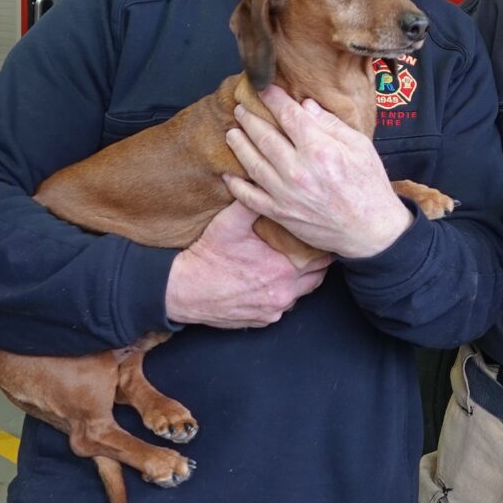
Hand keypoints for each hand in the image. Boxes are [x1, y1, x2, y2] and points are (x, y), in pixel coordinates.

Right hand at [165, 200, 329, 327]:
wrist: (181, 290)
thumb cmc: (207, 256)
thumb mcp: (230, 223)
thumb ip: (252, 202)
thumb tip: (260, 180)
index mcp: (283, 268)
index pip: (321, 258)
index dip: (321, 247)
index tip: (318, 237)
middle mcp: (284, 293)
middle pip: (317, 278)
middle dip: (316, 264)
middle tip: (309, 250)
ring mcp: (273, 310)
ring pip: (301, 294)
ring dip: (300, 281)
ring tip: (293, 265)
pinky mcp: (262, 321)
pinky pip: (281, 309)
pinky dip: (281, 296)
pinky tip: (272, 283)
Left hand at [223, 85, 411, 258]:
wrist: (370, 230)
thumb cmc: (370, 186)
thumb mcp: (361, 147)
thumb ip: (331, 125)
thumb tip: (305, 106)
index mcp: (320, 149)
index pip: (289, 116)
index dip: (273, 98)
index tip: (263, 88)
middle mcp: (299, 170)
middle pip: (264, 137)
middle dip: (250, 119)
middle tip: (240, 108)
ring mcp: (286, 194)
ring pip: (252, 163)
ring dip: (239, 145)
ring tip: (232, 133)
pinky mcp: (280, 214)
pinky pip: (249, 197)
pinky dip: (236, 185)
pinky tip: (228, 174)